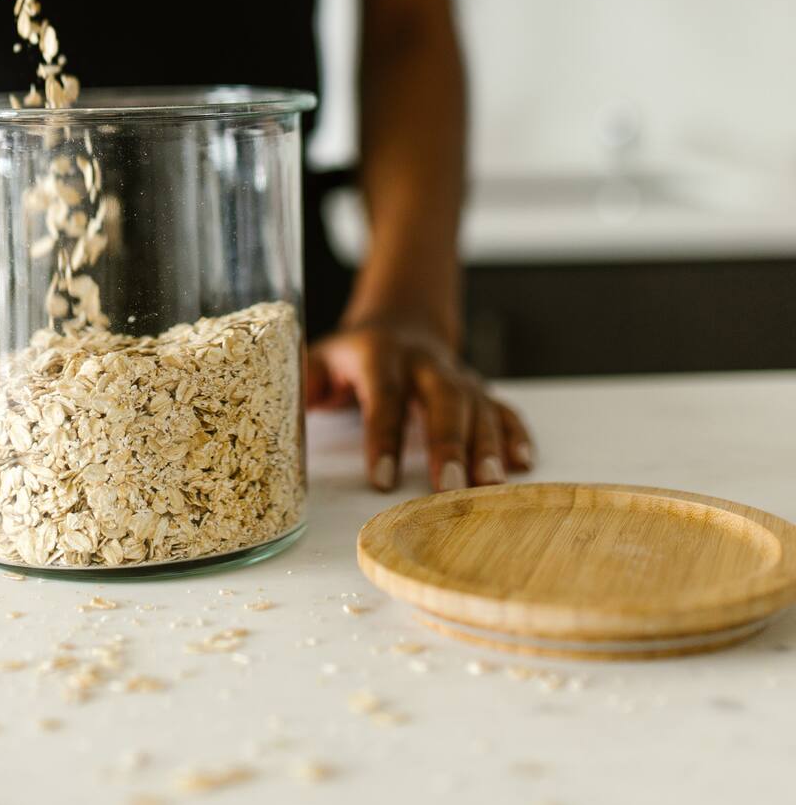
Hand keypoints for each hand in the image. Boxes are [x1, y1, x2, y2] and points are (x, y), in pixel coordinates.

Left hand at [306, 317, 532, 492]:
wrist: (402, 320)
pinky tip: (522, 463)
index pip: (383, 397)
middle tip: (450, 484)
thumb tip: (282, 414)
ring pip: (479, 406)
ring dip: (487, 444)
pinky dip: (515, 433)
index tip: (383, 479)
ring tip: (492, 483)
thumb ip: (304, 384)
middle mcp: (425, 363)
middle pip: (443, 399)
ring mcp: (457, 376)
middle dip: (448, 442)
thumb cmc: (355, 354)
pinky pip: (503, 409)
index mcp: (381, 355)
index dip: (384, 438)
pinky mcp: (479, 390)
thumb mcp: (321, 358)